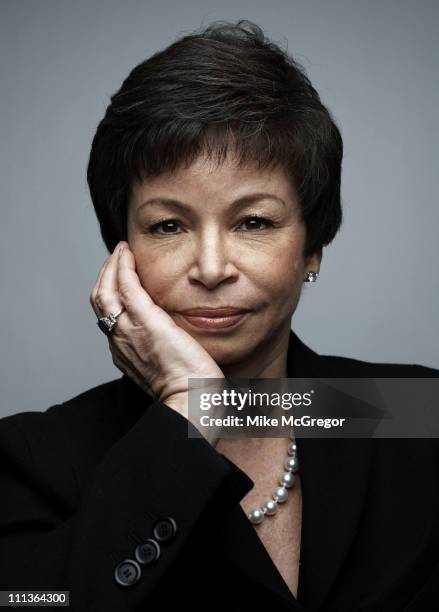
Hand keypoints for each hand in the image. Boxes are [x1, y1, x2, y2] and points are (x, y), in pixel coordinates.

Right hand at [89, 241, 225, 425]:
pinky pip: (125, 285)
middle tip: (117, 258)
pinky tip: (127, 254)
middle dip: (105, 276)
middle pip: (100, 301)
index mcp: (124, 352)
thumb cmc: (189, 389)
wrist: (191, 401)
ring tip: (121, 251)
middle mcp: (119, 340)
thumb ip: (163, 349)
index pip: (109, 315)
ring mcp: (128, 329)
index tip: (120, 278)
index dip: (110, 293)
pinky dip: (122, 266)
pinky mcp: (145, 320)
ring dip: (111, 266)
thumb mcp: (168, 366)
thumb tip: (175, 339)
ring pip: (106, 291)